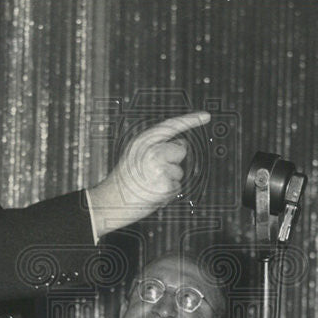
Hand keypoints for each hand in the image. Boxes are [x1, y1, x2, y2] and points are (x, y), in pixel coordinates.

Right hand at [86, 111, 209, 236]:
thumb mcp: (135, 155)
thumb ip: (155, 147)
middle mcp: (152, 151)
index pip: (170, 126)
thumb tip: (182, 145)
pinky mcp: (165, 185)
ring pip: (179, 172)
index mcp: (143, 141)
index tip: (207, 116)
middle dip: (174, 161)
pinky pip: (177, 188)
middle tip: (153, 173)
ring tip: (149, 186)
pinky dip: (168, 194)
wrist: (110, 202)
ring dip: (169, 181)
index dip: (190, 120)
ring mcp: (159, 168)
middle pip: (181, 150)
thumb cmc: (124, 180)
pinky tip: (152, 194)